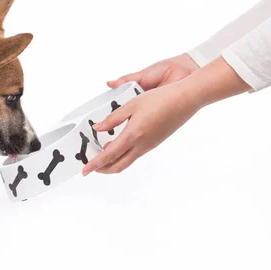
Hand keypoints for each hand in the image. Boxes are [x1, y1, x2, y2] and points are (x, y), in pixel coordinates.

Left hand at [82, 57, 250, 174]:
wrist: (186, 100)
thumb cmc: (160, 99)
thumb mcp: (131, 105)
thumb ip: (113, 118)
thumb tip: (97, 128)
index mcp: (133, 135)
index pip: (109, 155)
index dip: (95, 164)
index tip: (84, 170)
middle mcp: (141, 145)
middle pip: (118, 165)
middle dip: (102, 169)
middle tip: (90, 166)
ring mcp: (149, 146)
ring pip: (127, 161)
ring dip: (112, 162)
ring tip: (100, 156)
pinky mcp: (154, 143)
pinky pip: (135, 154)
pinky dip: (123, 154)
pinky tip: (117, 145)